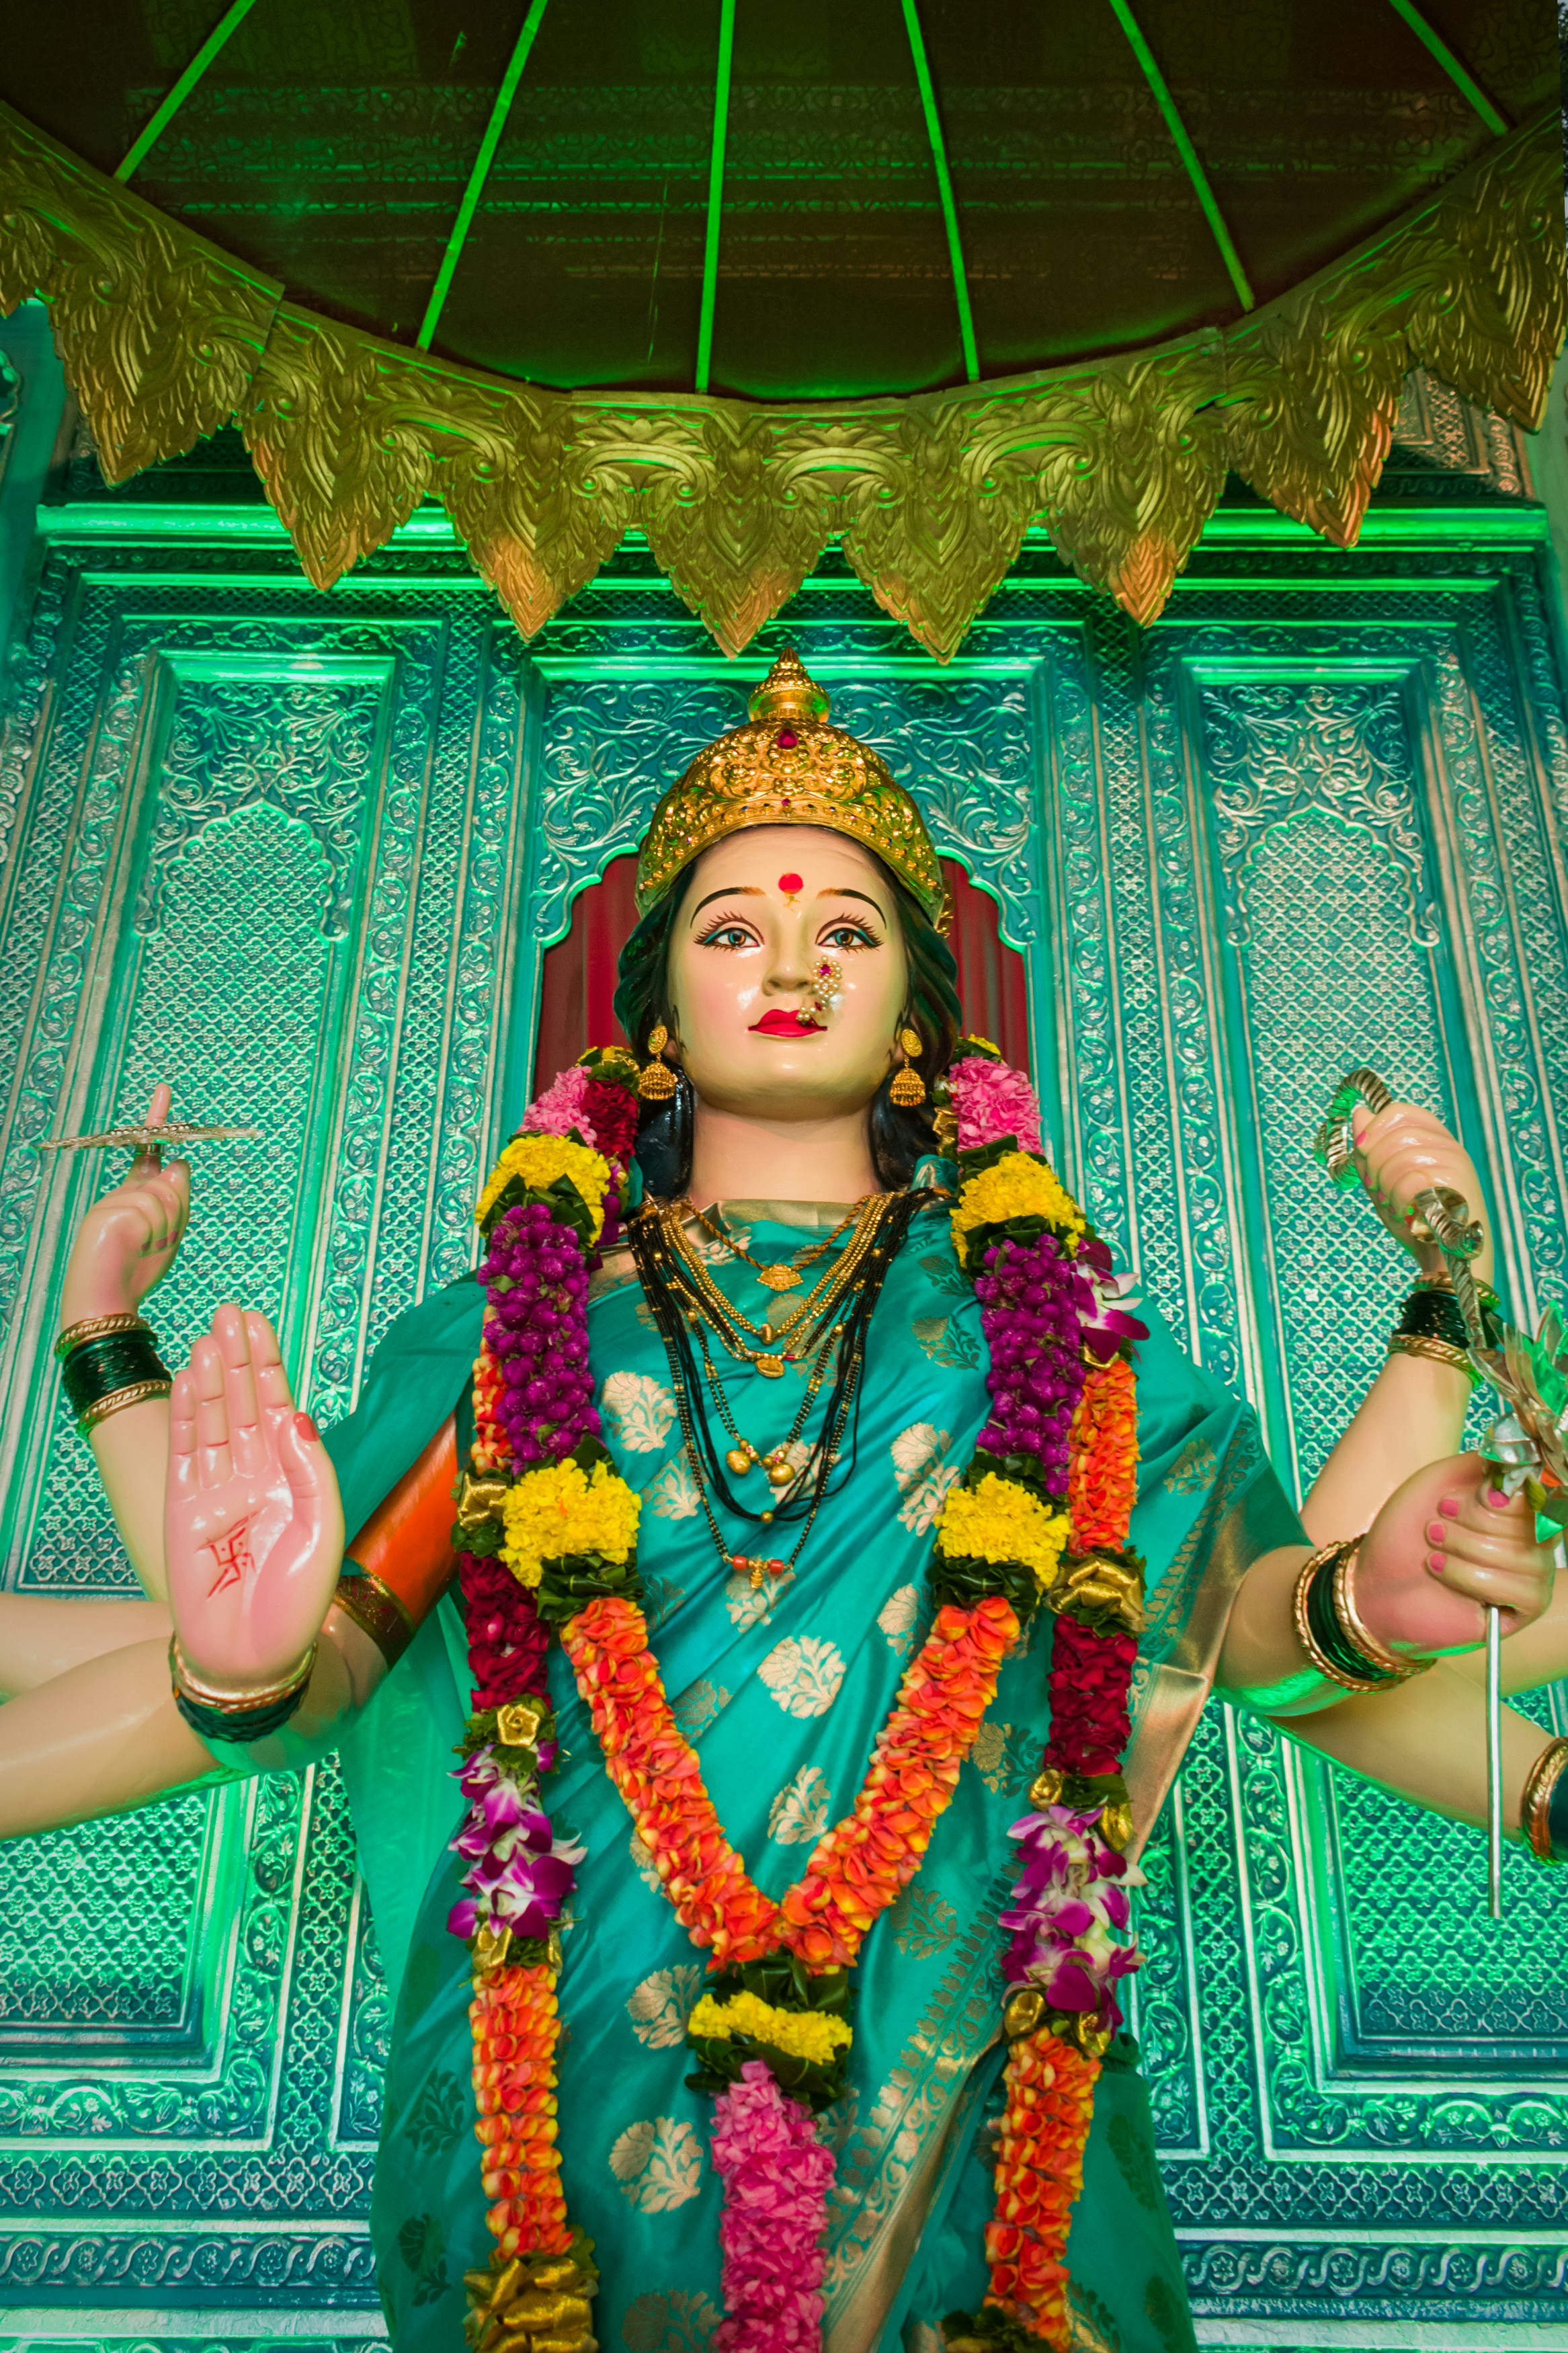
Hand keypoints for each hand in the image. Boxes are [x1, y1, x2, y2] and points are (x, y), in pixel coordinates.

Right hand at [60, 1083, 190, 1324]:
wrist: (105, 1300)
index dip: (157, 1121)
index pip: (149, 1151)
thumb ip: (176, 1199)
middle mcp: (123, 1191)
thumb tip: (178, 1164)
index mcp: (136, 1192)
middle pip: (173, 1179)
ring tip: (144, 1247)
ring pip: (165, 1197)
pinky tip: (135, 1247)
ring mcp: (113, 1200)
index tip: (164, 1090)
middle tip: (159, 1240)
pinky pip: (150, 1212)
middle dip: (178, 1210)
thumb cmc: (137, 1269)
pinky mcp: (108, 1212)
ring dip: (166, 1227)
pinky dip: (153, 1233)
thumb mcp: (168, 1233)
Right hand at [166, 1304, 342, 1689]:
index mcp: (292, 1478)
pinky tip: (188, 1378)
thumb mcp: (323, 1530)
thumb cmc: (298, 1603)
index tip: (258, 1324)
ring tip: (209, 1336)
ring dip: (210, 1378)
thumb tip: (294, 1414)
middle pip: (243, 1404)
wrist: (255, 1656)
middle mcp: (255, 1477)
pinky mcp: (184, 1511)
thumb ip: (312, 1470)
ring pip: (213, 1421)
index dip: (269, 1365)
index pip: (278, 1407)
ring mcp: (217, 1491)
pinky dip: (186, 1414)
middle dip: (238, 1358)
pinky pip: (185, 1452)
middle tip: (230, 1312)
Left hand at [1350, 1098, 1493, 1286]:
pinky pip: (1411, 1180)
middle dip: (1374, 1163)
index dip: (1375, 1126)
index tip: (1361, 1149)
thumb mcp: (1384, 1183)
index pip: (1401, 1111)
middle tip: (1378, 1189)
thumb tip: (1359, 1113)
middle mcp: (1450, 1146)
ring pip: (1400, 1156)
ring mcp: (1457, 1165)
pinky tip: (1408, 1215)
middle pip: (1395, 1132)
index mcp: (1434, 1140)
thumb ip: (1371, 1150)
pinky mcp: (1459, 1186)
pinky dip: (1399, 1201)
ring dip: (1386, 1186)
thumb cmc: (1417, 1223)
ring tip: (1395, 1206)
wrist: (1445, 1263)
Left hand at [1355, 1454, 1555, 1657]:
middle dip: (1473, 1522)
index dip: (1494, 1496)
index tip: (1449, 1502)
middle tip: (1435, 1526)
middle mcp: (1532, 1539)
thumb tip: (1522, 1470)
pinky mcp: (1520, 1611)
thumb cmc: (1406, 1530)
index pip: (1535, 1494)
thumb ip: (1482, 1467)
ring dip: (1465, 1547)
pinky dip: (1471, 1576)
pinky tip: (1441, 1571)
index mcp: (1516, 1507)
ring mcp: (1530, 1575)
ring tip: (1433, 1549)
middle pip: (1530, 1523)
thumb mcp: (1438, 1481)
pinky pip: (1518, 1589)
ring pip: (1523, 1556)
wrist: (1375, 1577)